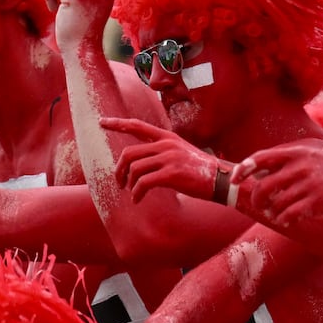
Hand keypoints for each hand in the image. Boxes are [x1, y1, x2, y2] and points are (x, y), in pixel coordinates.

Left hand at [101, 117, 218, 201]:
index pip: (137, 126)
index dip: (117, 124)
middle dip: (119, 169)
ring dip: (128, 184)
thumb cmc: (200, 171)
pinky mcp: (171, 174)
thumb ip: (162, 152)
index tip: (101, 122)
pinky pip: (143, 183)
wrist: (221, 180)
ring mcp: (169, 158)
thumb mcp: (181, 153)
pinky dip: (136, 193)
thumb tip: (141, 162)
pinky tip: (137, 200)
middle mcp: (166, 145)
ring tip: (132, 193)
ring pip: (135, 169)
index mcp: (167, 137)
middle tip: (119, 182)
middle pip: (129, 153)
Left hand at [230, 145, 322, 224]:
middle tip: (261, 205)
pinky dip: (284, 219)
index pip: (260, 158)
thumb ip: (284, 163)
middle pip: (263, 186)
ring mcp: (310, 185)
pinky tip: (288, 219)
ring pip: (276, 204)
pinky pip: (289, 215)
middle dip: (257, 199)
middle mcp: (301, 167)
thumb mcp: (309, 157)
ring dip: (272, 211)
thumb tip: (254, 172)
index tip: (234, 180)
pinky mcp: (318, 203)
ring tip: (277, 212)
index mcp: (296, 154)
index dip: (243, 170)